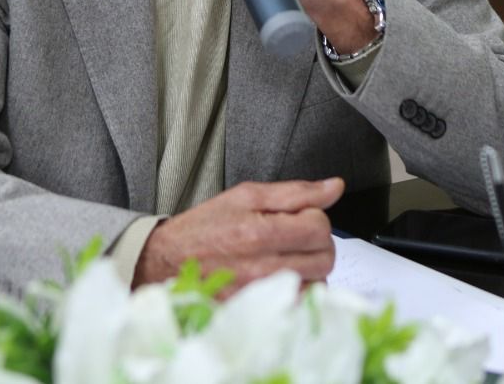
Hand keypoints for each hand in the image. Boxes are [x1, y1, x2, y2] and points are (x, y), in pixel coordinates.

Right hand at [134, 178, 342, 290]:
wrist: (168, 262)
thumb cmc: (205, 227)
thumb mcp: (246, 196)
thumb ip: (294, 192)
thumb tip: (335, 187)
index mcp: (260, 231)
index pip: (320, 226)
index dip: (314, 218)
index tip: (298, 218)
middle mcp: (263, 267)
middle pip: (325, 257)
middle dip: (317, 244)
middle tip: (294, 239)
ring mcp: (263, 295)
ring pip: (319, 283)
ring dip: (310, 270)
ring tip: (286, 259)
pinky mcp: (260, 314)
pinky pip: (302, 306)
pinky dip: (300, 292)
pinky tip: (282, 280)